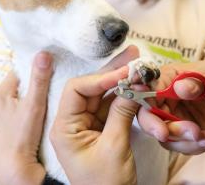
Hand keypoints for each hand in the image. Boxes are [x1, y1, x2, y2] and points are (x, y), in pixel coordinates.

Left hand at [0, 52, 52, 184]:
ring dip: (14, 106)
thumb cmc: (23, 138)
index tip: (42, 84)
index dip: (31, 77)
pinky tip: (16, 128)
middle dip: (23, 92)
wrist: (12, 170)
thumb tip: (43, 53)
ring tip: (29, 117)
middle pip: (11, 90)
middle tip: (39, 101)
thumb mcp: (35, 105)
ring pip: (4, 105)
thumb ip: (39, 78)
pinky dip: (6, 121)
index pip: (18, 74)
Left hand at [50, 46, 138, 184]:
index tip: (124, 73)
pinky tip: (138, 86)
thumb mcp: (115, 148)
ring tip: (139, 67)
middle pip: (91, 88)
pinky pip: (112, 107)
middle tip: (133, 56)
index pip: (76, 90)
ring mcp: (87, 125)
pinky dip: (126, 97)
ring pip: (103, 96)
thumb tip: (134, 84)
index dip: (100, 78)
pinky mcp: (101, 130)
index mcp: (65, 128)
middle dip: (113, 73)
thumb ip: (123, 113)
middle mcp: (73, 123)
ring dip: (121, 82)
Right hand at [138, 60, 204, 153]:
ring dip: (183, 140)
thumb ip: (201, 80)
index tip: (153, 113)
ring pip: (163, 135)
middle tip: (174, 134)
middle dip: (161, 128)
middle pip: (148, 116)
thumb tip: (180, 87)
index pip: (147, 88)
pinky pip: (180, 145)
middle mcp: (167, 97)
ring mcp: (175, 116)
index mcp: (170, 77)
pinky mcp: (185, 132)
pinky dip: (194, 146)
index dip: (144, 102)